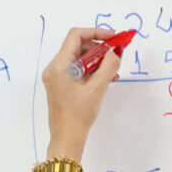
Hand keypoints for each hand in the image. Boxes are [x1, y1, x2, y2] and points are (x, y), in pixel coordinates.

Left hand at [41, 26, 121, 157]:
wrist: (67, 139)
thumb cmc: (79, 116)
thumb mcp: (97, 88)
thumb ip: (109, 65)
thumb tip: (117, 49)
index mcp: (59, 66)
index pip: (76, 36)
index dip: (96, 32)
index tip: (113, 38)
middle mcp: (54, 68)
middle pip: (77, 45)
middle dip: (98, 48)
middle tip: (116, 55)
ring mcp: (56, 77)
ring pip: (79, 58)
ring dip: (97, 60)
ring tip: (113, 71)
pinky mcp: (60, 85)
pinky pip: (77, 69)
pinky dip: (91, 70)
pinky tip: (106, 78)